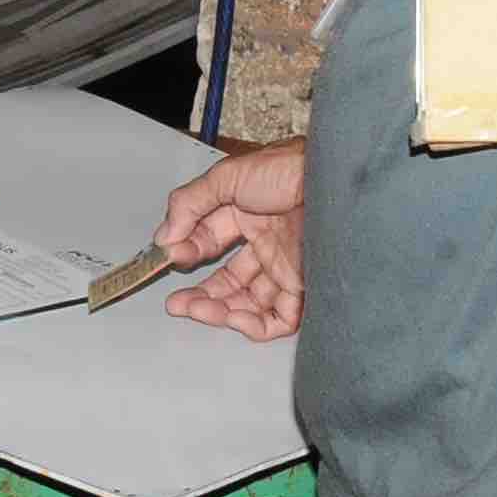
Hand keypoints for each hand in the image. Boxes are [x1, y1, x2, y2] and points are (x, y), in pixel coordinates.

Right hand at [156, 139, 306, 339]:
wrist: (332, 182)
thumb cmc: (289, 170)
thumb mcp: (227, 177)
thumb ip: (190, 204)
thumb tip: (165, 236)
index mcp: (249, 213)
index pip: (211, 241)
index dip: (189, 252)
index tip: (170, 258)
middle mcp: (267, 242)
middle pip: (229, 280)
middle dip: (200, 293)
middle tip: (178, 303)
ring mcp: (285, 266)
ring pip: (249, 302)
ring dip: (219, 311)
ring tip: (197, 310)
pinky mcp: (303, 287)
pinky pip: (278, 318)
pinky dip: (253, 326)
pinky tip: (232, 317)